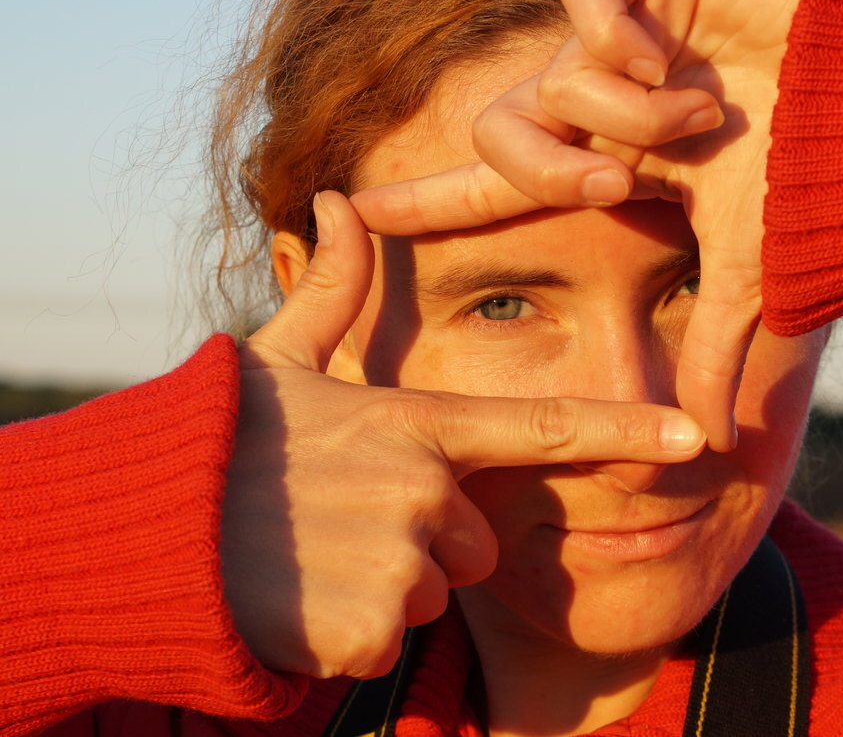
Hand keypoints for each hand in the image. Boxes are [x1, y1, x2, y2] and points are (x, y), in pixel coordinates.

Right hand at [222, 191, 705, 677]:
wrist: (148, 529)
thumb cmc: (224, 442)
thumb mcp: (279, 362)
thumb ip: (334, 293)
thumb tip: (340, 203)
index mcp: (417, 425)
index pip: (543, 426)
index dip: (623, 429)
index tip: (692, 435)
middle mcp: (422, 491)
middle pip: (475, 545)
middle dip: (425, 544)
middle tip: (346, 524)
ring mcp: (397, 563)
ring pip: (429, 594)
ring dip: (383, 588)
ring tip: (315, 557)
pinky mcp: (366, 629)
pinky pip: (386, 640)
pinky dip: (350, 633)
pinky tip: (301, 600)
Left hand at [351, 0, 806, 449]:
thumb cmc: (823, 176)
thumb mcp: (750, 274)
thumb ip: (713, 347)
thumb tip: (703, 443)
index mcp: (620, 158)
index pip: (502, 182)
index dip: (433, 200)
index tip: (352, 212)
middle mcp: (609, 95)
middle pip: (503, 133)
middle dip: (550, 172)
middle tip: (619, 183)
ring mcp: (629, 31)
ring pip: (555, 79)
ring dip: (630, 115)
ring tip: (708, 113)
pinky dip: (620, 37)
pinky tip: (679, 53)